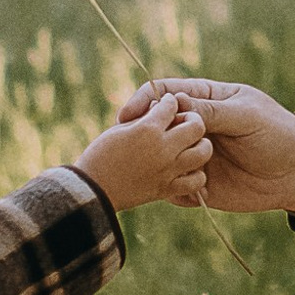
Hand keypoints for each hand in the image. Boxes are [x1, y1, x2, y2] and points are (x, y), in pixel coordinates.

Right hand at [76, 93, 212, 212]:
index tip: (166, 105)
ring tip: (188, 147)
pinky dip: (195, 175)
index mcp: (147, 128)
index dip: (169, 102)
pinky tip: (187, 170)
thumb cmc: (100, 155)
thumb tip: (161, 107)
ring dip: (199, 145)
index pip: (172, 104)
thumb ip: (144, 118)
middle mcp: (162, 148)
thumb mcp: (120, 129)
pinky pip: (196, 181)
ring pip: (203, 151)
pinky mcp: (168, 189)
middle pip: (195, 124)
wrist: (92, 191)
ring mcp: (168, 169)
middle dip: (190, 119)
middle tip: (180, 125)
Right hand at [118, 76, 294, 215]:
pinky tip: (170, 190)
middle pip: (156, 126)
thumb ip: (212, 111)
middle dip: (142, 135)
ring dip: (154, 163)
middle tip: (132, 148)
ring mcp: (194, 154)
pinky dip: (168, 188)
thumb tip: (174, 102)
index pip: (164, 93)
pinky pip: (173, 185)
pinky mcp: (198, 182)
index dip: (143, 102)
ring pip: (161, 157)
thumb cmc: (277, 134)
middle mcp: (194, 126)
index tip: (126, 117)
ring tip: (152, 171)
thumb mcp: (246, 116)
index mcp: (205, 99)